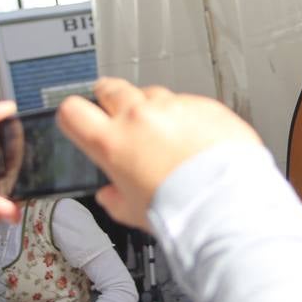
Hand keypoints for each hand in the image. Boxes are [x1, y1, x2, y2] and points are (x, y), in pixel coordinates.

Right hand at [57, 78, 261, 228]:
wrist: (228, 203)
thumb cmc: (183, 209)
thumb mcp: (133, 213)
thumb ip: (114, 199)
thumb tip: (110, 195)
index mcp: (113, 142)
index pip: (72, 111)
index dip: (73, 116)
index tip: (80, 122)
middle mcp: (140, 117)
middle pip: (110, 88)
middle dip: (109, 100)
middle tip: (119, 118)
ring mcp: (173, 107)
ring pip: (151, 94)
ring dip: (152, 110)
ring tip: (165, 137)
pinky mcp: (204, 105)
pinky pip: (187, 103)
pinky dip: (187, 117)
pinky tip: (195, 141)